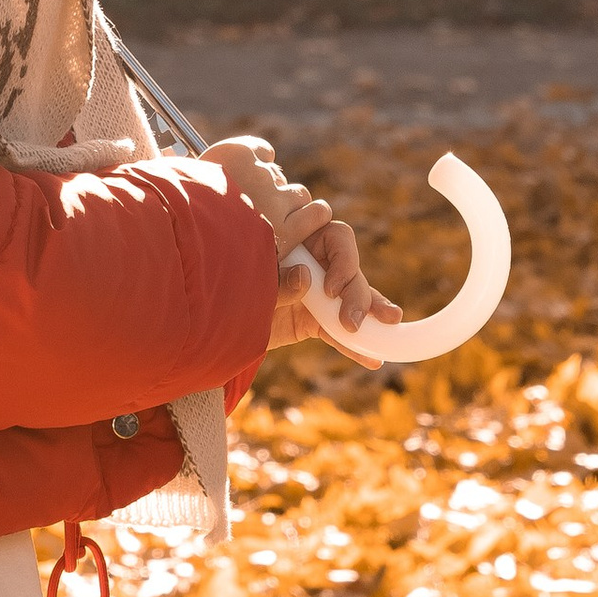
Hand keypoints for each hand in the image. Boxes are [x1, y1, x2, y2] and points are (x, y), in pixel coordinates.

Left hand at [204, 136, 404, 357]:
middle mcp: (314, 262)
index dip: (342, 260)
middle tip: (352, 321)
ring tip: (390, 328)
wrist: (208, 315)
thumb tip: (304, 276)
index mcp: (300, 238)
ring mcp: (317, 292)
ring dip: (371, 314)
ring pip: (352, 300)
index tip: (331, 288)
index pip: (336, 237)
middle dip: (358, 293)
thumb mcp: (247, 277)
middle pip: (349, 271)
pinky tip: (372, 358)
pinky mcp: (314, 320)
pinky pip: (339, 332)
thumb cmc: (226, 281)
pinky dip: (355, 346)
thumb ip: (275, 277)